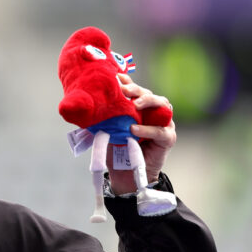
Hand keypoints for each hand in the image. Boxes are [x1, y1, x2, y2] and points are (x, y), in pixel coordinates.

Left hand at [108, 74, 176, 192]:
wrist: (125, 175)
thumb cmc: (117, 150)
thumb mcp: (108, 130)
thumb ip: (103, 118)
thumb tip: (84, 107)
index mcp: (139, 107)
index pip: (135, 90)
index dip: (127, 81)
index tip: (116, 77)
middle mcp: (153, 111)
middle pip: (149, 93)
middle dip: (136, 89)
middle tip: (124, 90)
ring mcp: (163, 123)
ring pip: (162, 104)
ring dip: (148, 101)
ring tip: (135, 104)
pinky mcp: (168, 138)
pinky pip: (160, 130)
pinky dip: (147, 129)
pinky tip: (134, 128)